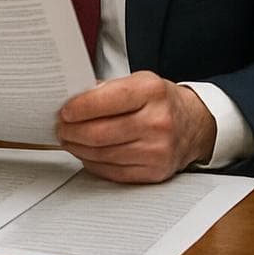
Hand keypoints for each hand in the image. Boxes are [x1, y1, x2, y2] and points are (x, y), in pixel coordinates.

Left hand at [56, 71, 215, 183]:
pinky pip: (112, 172)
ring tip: (69, 140)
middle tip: (60, 128)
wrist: (194, 124)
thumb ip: (107, 90)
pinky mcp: (154, 172)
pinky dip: (93, 163)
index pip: (105, 100)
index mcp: (152, 91)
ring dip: (78, 148)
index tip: (64, 111)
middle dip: (71, 132)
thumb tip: (71, 100)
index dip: (79, 108)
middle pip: (99, 133)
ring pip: (102, 155)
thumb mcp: (140, 82)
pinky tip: (86, 154)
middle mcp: (157, 121)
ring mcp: (157, 150)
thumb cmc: (161, 101)